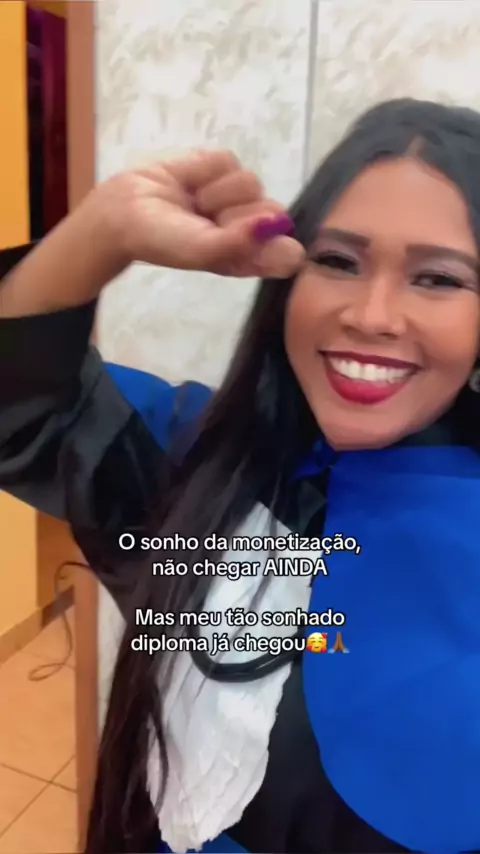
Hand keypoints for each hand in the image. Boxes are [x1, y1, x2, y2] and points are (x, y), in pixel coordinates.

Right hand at [94, 150, 305, 278]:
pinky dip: (205, 171)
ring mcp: (237, 196)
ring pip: (251, 184)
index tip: (257, 240)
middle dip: (240, 215)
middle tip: (208, 221)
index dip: (279, 244)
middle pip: (275, 212)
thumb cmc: (163, 241)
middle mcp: (250, 227)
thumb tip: (277, 222)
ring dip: (217, 194)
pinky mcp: (220, 166)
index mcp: (249, 257)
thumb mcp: (202, 250)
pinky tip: (188, 183)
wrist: (123, 212)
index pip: (289, 253)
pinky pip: (229, 161)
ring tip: (193, 203)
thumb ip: (241, 242)